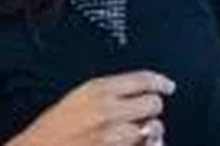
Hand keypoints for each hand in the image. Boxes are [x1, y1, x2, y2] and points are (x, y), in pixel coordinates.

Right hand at [6, 71, 174, 145]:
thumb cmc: (51, 130)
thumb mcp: (77, 99)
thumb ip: (108, 93)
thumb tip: (139, 92)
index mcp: (97, 90)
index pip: (142, 79)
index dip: (160, 82)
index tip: (168, 86)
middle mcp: (108, 111)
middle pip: (153, 103)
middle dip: (152, 108)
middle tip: (146, 113)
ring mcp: (113, 136)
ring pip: (153, 128)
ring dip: (150, 131)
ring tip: (137, 133)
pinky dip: (145, 145)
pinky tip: (136, 144)